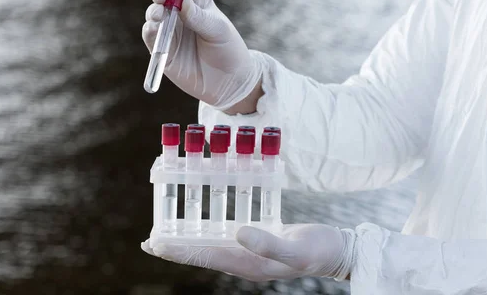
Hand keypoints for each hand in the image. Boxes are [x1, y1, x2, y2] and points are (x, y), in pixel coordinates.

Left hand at [141, 224, 355, 281]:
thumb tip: (238, 233)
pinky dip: (211, 229)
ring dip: (190, 239)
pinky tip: (205, 221)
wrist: (335, 251)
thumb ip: (267, 244)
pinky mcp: (256, 241)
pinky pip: (227, 235)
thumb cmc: (316, 251)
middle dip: (176, 248)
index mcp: (247, 263)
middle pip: (202, 252)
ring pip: (211, 244)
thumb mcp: (294, 249)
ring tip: (170, 233)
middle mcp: (243, 258)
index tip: (154, 243)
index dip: (178, 250)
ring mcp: (249, 251)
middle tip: (151, 240)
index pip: (204, 256)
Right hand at [142, 0, 262, 110]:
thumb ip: (199, 17)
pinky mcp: (163, 51)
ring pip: (154, 16)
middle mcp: (181, 15)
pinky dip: (149, 31)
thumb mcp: (218, 31)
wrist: (229, 82)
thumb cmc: (228, 50)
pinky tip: (154, 28)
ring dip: (153, 12)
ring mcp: (171, 32)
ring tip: (159, 15)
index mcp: (197, 3)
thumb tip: (182, 2)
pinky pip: (151, 37)